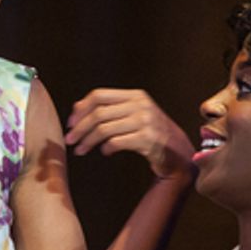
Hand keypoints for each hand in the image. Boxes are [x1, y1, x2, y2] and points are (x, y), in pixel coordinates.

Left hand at [64, 88, 194, 179]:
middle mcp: (141, 105)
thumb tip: (77, 108)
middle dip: (79, 128)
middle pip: (98, 113)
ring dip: (87, 141)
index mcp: (135, 95)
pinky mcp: (148, 139)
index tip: (70, 123)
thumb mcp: (135, 114)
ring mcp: (146, 121)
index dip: (81, 109)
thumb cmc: (153, 134)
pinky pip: (116, 142)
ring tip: (80, 150)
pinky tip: (105, 152)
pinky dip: (106, 148)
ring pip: (104, 129)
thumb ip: (112, 109)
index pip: (99, 95)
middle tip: (70, 140)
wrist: (180, 154)